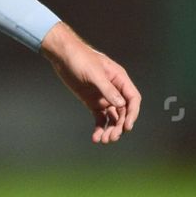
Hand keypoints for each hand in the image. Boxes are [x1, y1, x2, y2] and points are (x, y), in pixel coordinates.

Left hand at [40, 22, 140, 143]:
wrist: (63, 56)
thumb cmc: (80, 58)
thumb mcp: (94, 74)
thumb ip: (108, 89)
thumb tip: (121, 105)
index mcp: (119, 79)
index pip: (132, 99)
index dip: (132, 114)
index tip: (127, 127)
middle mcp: (114, 90)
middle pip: (123, 112)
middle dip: (119, 126)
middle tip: (112, 138)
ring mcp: (103, 97)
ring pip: (112, 118)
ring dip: (110, 129)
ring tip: (103, 140)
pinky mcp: (92, 102)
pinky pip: (99, 118)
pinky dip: (99, 128)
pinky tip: (95, 137)